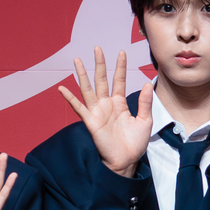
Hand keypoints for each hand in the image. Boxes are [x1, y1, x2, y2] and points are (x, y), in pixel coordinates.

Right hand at [58, 47, 154, 176]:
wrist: (126, 160)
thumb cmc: (135, 143)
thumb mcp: (145, 121)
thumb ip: (145, 102)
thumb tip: (148, 83)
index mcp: (120, 103)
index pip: (119, 80)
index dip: (120, 67)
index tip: (121, 53)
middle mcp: (107, 104)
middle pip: (102, 80)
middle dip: (100, 64)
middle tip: (97, 49)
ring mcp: (97, 112)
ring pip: (88, 89)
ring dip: (82, 75)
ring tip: (77, 60)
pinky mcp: (90, 121)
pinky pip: (78, 107)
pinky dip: (69, 98)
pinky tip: (62, 88)